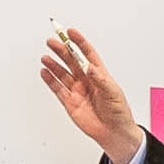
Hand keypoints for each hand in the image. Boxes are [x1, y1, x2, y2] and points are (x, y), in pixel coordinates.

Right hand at [37, 24, 141, 163]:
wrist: (113, 132)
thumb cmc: (118, 111)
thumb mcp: (112, 93)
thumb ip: (100, 79)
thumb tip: (89, 67)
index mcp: (99, 74)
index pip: (87, 54)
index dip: (79, 42)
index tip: (70, 32)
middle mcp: (87, 80)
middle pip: (72, 61)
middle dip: (62, 50)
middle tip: (52, 41)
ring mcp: (77, 90)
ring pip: (62, 74)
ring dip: (54, 65)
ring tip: (45, 57)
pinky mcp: (70, 102)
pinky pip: (58, 89)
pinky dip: (50, 80)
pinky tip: (44, 72)